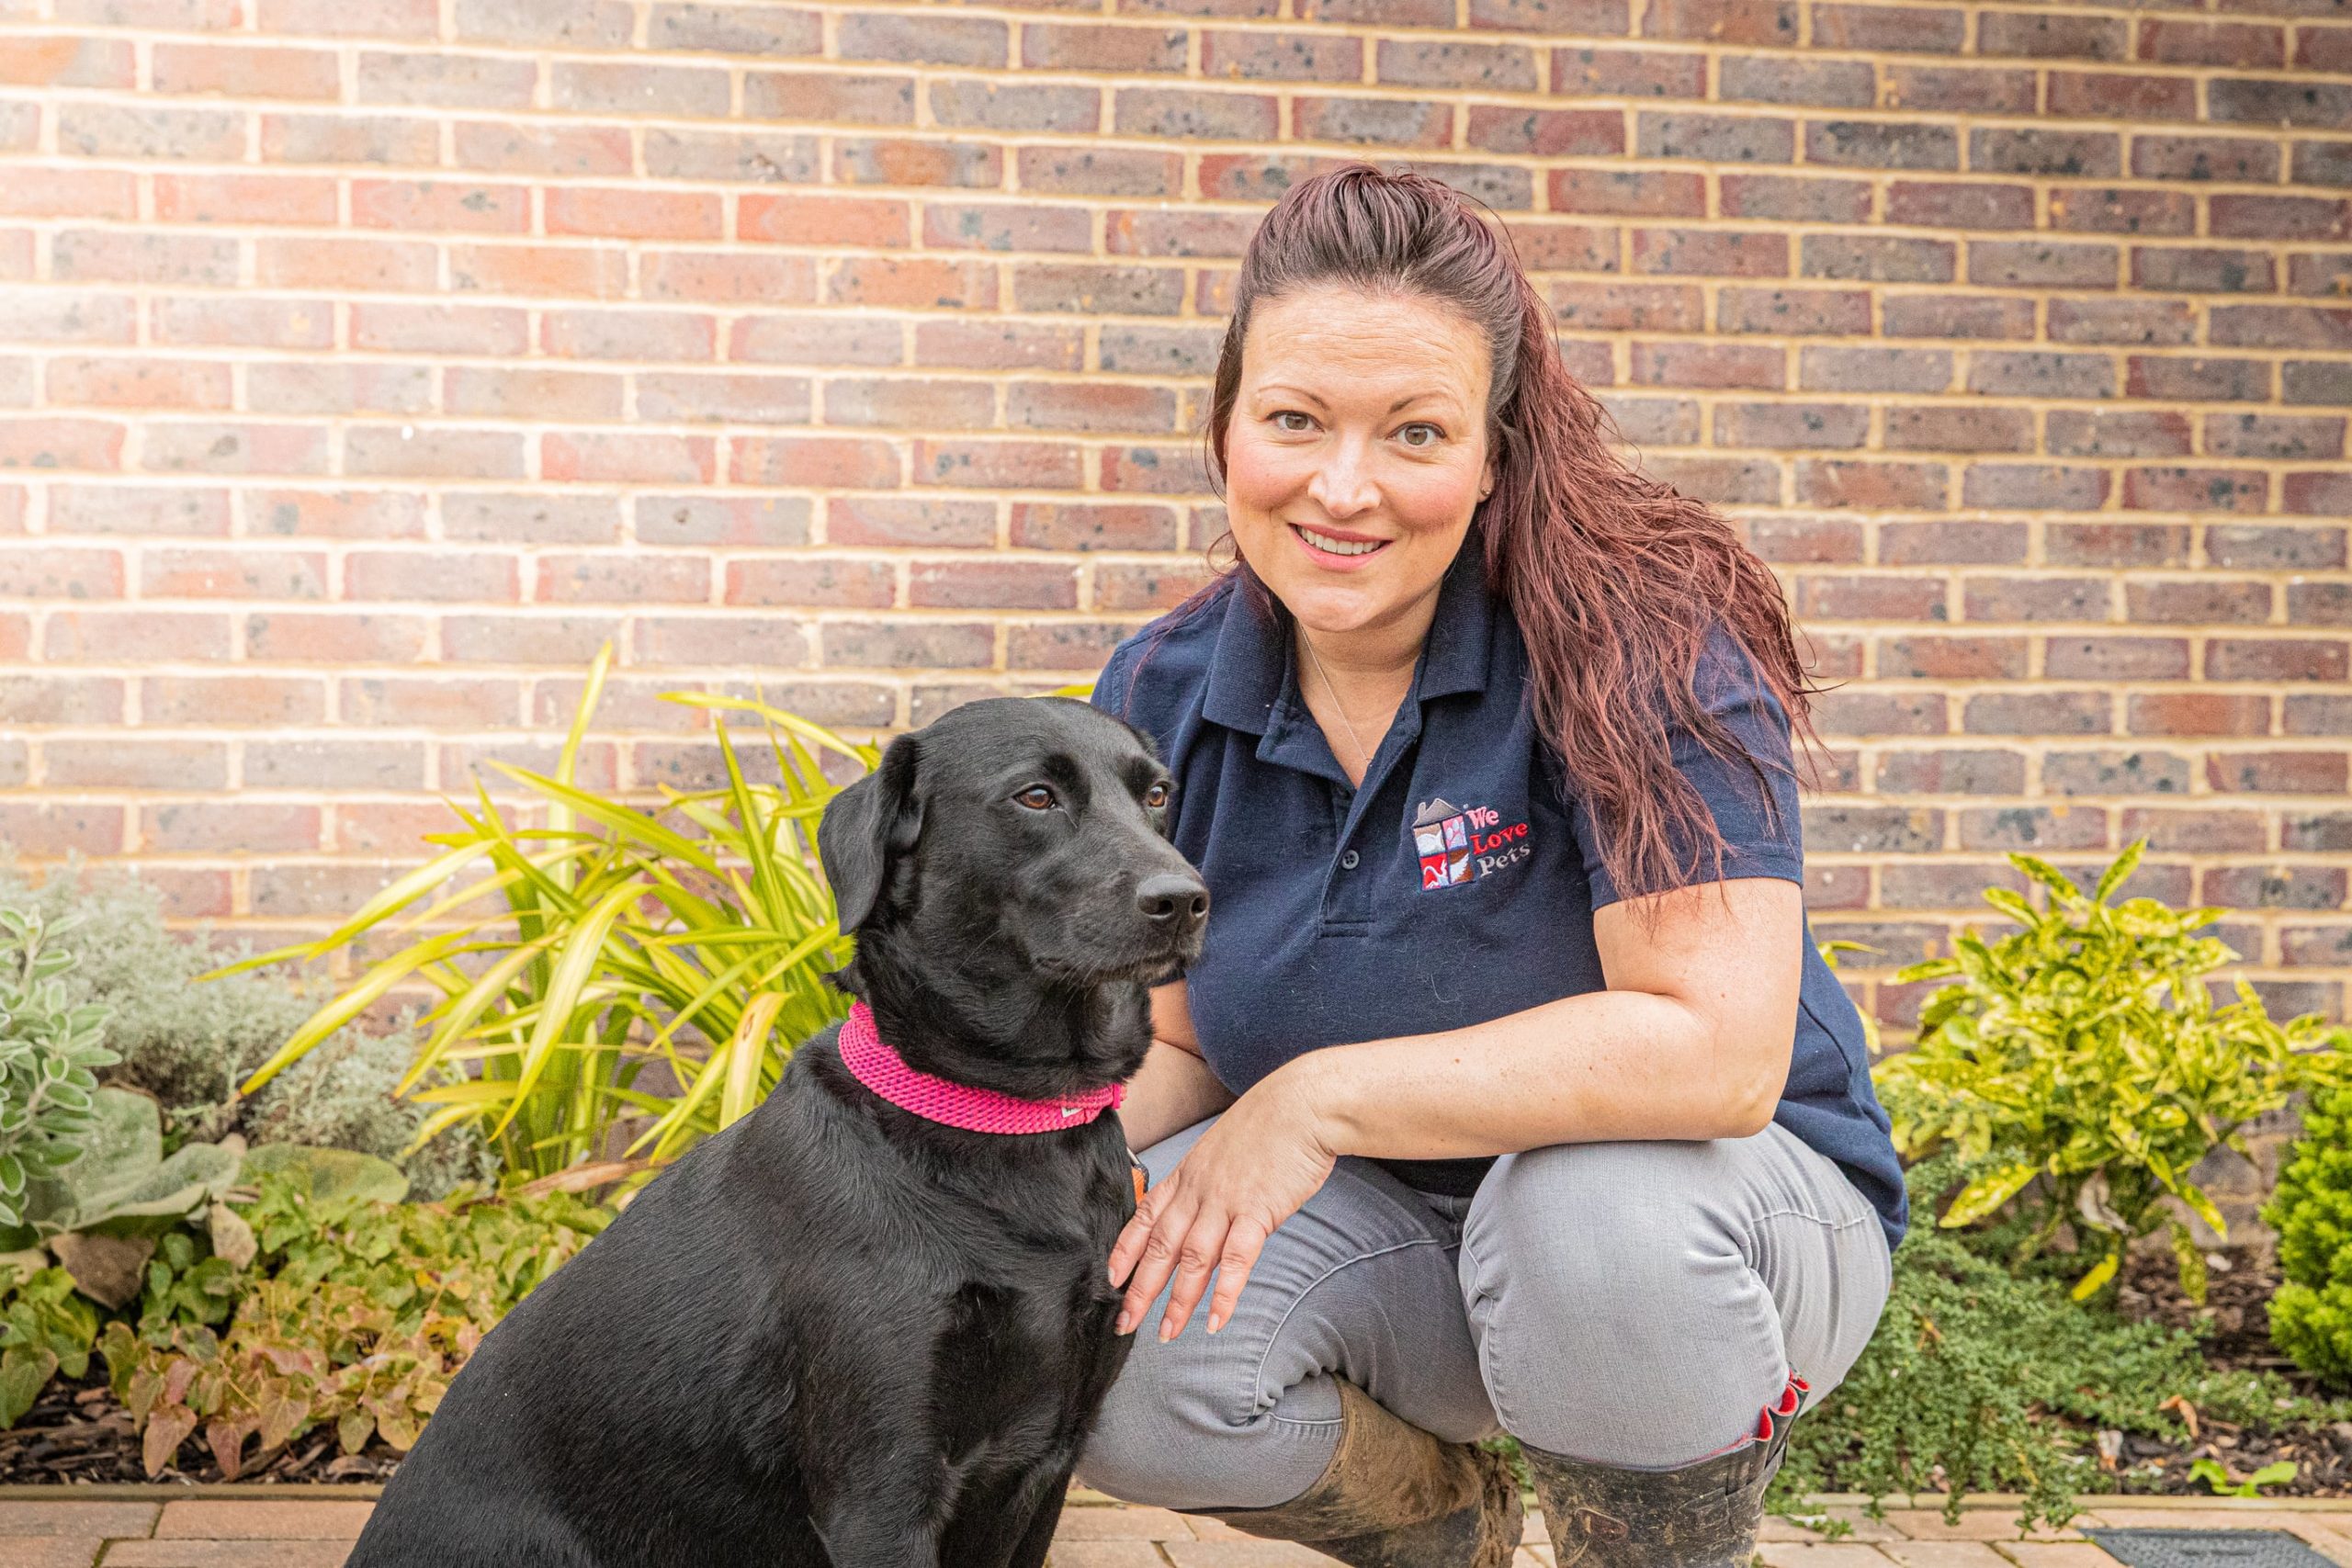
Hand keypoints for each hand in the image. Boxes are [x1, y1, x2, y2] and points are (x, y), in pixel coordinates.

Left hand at [1106, 1061, 1338, 1340]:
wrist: (1301, 1104)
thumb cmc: (1269, 1126)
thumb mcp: (1223, 1150)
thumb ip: (1209, 1184)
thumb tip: (1206, 1215)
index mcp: (1187, 1175)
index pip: (1145, 1218)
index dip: (1125, 1251)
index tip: (1112, 1280)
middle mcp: (1198, 1190)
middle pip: (1160, 1246)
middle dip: (1141, 1290)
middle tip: (1126, 1323)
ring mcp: (1225, 1201)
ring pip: (1192, 1258)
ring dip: (1178, 1300)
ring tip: (1167, 1332)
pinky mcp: (1257, 1211)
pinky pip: (1236, 1258)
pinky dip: (1224, 1293)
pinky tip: (1215, 1320)